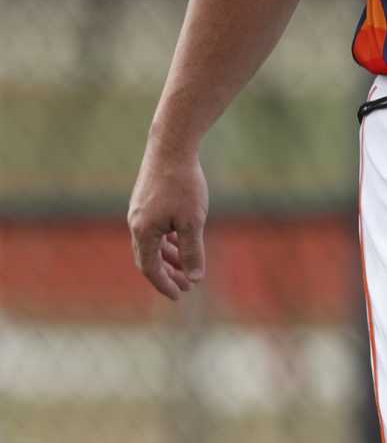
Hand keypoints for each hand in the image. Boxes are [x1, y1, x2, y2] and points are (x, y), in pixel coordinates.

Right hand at [127, 144, 208, 300]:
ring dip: (169, 258)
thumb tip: (194, 279)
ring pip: (152, 244)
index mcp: (143, 231)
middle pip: (148, 258)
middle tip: (187, 286)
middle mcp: (136, 223)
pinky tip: (182, 242)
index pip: (150, 268)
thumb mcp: (192, 222)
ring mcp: (139, 211)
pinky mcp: (145, 201)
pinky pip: (154, 230)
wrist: (171, 147)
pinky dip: (167, 241)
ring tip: (188, 266)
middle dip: (167, 274)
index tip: (180, 296)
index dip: (165, 284)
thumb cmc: (183, 184)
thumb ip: (192, 251)